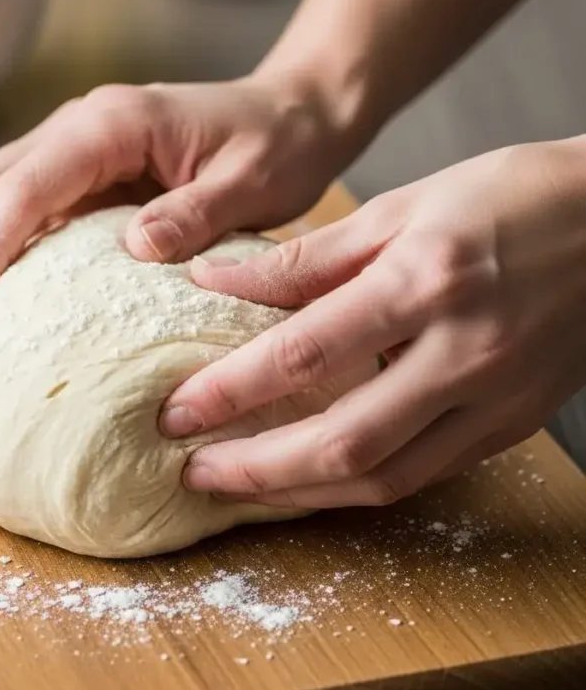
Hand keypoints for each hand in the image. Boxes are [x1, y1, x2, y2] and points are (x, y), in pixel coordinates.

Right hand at [0, 72, 354, 349]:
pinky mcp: (82, 177)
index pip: (26, 187)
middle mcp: (78, 128)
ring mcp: (74, 151)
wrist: (294, 114)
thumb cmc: (278, 143)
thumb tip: (133, 249)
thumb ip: (195, 213)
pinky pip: (19, 214)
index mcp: (112, 123)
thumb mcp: (252, 182)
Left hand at [161, 139, 585, 507]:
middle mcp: (462, 350)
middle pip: (341, 440)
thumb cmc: (509, 196)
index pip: (304, 355)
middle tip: (192, 473)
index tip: (176, 413)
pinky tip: (315, 478)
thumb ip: (308, 258)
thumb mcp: (402, 207)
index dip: (230, 392)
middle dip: (255, 469)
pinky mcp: (513, 423)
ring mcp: (495, 397)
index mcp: (424, 280)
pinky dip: (361, 484)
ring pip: (384, 476)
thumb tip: (217, 281)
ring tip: (241, 488)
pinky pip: (425, 473)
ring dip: (301, 494)